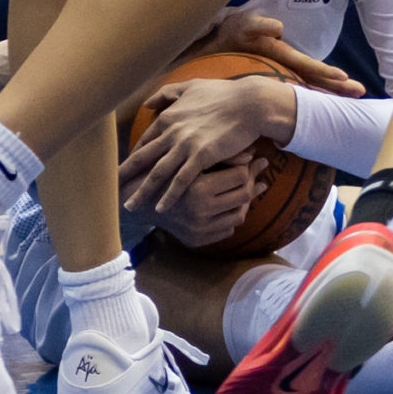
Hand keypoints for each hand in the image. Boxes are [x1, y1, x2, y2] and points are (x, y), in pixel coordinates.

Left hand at [120, 75, 295, 214]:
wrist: (250, 103)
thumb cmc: (224, 94)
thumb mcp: (192, 86)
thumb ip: (168, 94)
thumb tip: (147, 103)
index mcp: (169, 116)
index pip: (145, 140)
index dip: (134, 156)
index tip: (125, 169)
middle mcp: (172, 130)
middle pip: (143, 157)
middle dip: (127, 175)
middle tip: (112, 189)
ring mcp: (185, 144)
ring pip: (157, 173)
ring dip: (142, 191)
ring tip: (130, 206)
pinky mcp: (201, 155)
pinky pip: (180, 180)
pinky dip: (168, 196)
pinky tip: (160, 208)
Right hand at [136, 157, 267, 250]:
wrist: (134, 198)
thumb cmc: (161, 168)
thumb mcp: (187, 158)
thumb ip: (220, 156)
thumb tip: (251, 153)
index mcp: (197, 188)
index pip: (239, 177)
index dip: (248, 166)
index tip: (253, 158)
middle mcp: (200, 212)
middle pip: (243, 196)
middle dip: (252, 182)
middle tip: (258, 171)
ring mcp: (198, 230)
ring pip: (238, 216)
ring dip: (244, 202)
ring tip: (248, 188)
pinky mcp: (195, 240)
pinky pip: (225, 230)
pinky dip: (229, 217)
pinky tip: (230, 204)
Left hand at [182, 10, 364, 95]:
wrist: (213, 39)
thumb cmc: (231, 30)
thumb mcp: (243, 25)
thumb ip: (258, 25)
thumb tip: (279, 27)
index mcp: (281, 54)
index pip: (307, 65)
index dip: (324, 72)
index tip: (344, 79)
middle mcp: (284, 66)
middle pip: (314, 78)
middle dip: (336, 86)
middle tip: (359, 93)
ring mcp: (278, 76)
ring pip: (306, 88)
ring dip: (326, 96)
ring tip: (347, 106)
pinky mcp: (268, 84)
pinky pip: (291, 96)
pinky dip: (307, 104)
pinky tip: (317, 118)